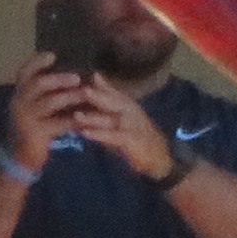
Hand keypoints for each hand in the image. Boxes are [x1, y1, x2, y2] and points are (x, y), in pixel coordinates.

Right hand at [1, 63, 94, 176]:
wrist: (19, 158)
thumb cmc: (31, 129)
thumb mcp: (32, 109)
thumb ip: (44, 94)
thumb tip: (70, 76)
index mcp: (18, 94)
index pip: (24, 72)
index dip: (37, 62)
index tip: (52, 55)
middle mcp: (19, 103)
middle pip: (38, 83)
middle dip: (60, 78)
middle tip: (78, 77)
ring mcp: (26, 119)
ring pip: (50, 102)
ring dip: (70, 96)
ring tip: (85, 94)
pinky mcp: (36, 134)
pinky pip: (58, 123)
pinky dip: (73, 119)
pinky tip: (85, 117)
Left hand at [49, 78, 175, 181]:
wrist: (160, 159)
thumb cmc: (138, 140)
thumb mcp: (120, 124)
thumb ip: (106, 112)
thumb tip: (87, 103)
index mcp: (129, 106)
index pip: (114, 92)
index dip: (101, 85)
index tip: (83, 77)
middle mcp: (132, 112)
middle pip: (113, 101)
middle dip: (96, 95)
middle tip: (79, 89)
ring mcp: (134, 126)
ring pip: (112, 118)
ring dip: (94, 116)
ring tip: (76, 115)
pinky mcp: (133, 141)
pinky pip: (114, 136)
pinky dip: (100, 134)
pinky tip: (86, 133)